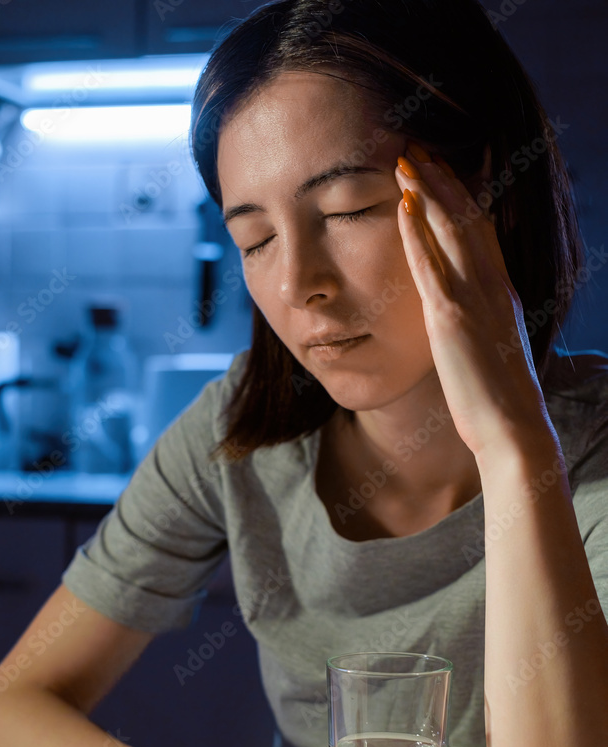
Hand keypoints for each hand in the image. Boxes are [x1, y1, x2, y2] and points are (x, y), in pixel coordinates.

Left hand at [394, 143, 551, 461]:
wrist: (512, 426)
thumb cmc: (501, 400)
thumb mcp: (493, 351)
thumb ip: (480, 326)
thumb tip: (464, 320)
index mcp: (504, 294)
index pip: (484, 233)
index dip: (465, 199)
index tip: (446, 174)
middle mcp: (493, 287)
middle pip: (469, 219)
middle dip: (444, 181)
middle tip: (420, 150)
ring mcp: (474, 298)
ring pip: (452, 230)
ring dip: (429, 191)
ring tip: (407, 161)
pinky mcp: (451, 317)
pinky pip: (430, 263)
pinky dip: (417, 230)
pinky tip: (404, 205)